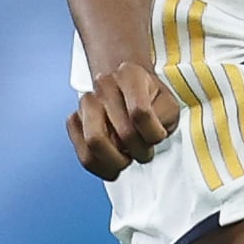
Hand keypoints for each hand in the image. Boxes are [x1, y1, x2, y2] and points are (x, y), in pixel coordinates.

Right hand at [67, 60, 180, 180]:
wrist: (127, 87)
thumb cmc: (150, 99)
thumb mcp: (168, 103)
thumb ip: (164, 118)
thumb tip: (147, 138)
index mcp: (130, 76)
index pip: (140, 112)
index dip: (153, 134)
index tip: (158, 137)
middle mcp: (105, 85)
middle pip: (122, 132)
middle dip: (138, 151)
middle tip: (144, 152)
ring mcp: (87, 102)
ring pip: (95, 143)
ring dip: (116, 161)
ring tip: (126, 159)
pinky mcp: (75, 120)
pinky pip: (83, 153)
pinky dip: (100, 167)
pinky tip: (112, 165)